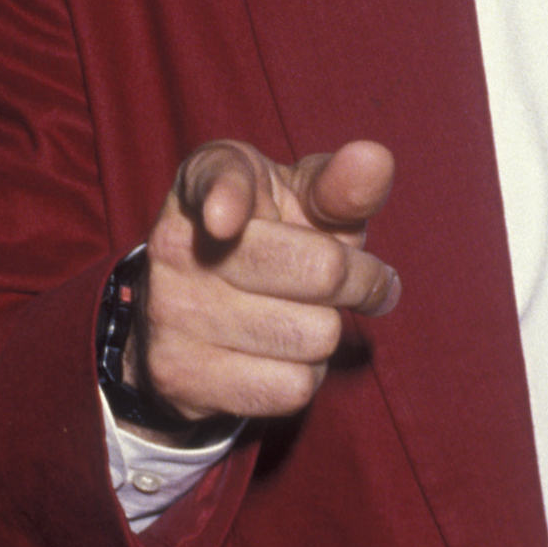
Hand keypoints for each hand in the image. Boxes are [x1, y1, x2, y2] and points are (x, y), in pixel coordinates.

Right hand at [126, 137, 398, 427]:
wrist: (192, 312)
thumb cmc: (273, 239)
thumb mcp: (304, 200)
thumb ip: (341, 184)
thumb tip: (376, 159)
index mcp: (210, 177)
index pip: (219, 179)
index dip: (226, 199)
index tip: (226, 221)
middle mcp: (177, 241)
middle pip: (322, 271)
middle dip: (361, 280)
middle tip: (357, 281)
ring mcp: (171, 310)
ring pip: (315, 337)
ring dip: (326, 333)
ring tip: (298, 315)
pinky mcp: (179, 374)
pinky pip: (292, 387)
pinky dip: (304, 376)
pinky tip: (275, 354)